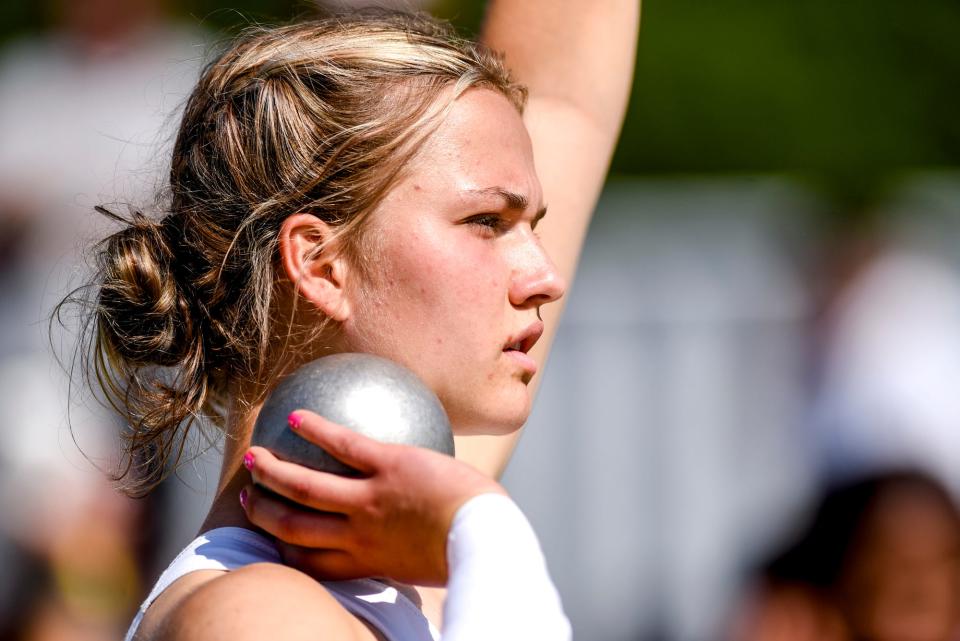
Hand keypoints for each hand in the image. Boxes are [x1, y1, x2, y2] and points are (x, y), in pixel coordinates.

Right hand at [240, 410, 505, 584]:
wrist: (484, 537)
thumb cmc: (468, 549)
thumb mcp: (427, 565)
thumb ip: (405, 554)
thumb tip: (407, 544)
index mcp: (365, 562)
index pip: (309, 564)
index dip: (282, 551)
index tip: (273, 540)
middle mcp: (356, 535)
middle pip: (292, 529)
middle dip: (263, 513)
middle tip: (248, 497)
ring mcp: (368, 501)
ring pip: (303, 487)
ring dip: (272, 471)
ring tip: (253, 456)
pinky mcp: (389, 466)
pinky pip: (342, 444)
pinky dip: (315, 430)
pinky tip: (296, 416)